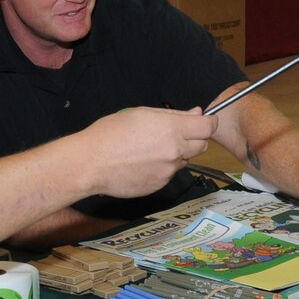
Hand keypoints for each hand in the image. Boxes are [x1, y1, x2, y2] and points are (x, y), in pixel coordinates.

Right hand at [84, 107, 216, 197]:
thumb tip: (197, 113)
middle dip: (195, 138)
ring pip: (184, 160)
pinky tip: (142, 163)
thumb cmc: (110, 133)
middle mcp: (175, 151)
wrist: (90, 163)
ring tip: (151, 149)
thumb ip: (174, 115)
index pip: (208, 127)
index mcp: (172, 129)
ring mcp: (168, 171)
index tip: (204, 121)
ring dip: (177, 154)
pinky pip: (169, 174)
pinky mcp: (160, 185)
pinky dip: (162, 168)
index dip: (209, 122)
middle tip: (175, 134)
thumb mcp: (142, 113)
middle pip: (202, 145)